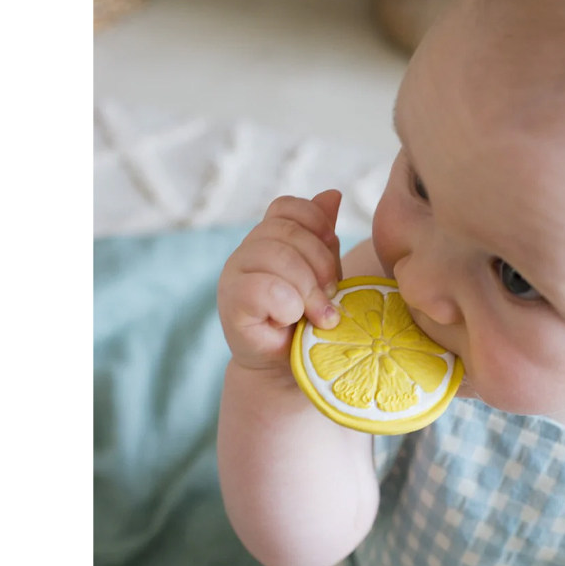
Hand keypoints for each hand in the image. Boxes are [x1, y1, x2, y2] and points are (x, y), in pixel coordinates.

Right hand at [218, 189, 344, 372]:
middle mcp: (247, 250)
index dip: (315, 223)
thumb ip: (323, 239)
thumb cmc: (308, 323)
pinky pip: (262, 287)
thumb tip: (332, 195)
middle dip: (321, 263)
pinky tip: (292, 321)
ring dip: (308, 288)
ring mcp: (234, 274)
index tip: (333, 253)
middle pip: (287, 231)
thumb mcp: (324, 276)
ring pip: (276, 256)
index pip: (288, 207)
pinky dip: (287, 305)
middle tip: (332, 296)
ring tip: (320, 315)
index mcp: (269, 238)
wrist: (291, 370)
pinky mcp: (231, 302)